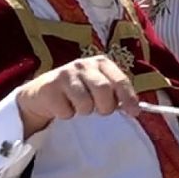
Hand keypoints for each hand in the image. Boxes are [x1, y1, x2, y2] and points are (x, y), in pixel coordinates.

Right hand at [15, 56, 138, 137]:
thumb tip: (135, 109)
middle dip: (105, 106)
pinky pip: (66, 111)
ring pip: (85, 103)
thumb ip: (116, 94)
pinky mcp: (49, 87)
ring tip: (78, 105)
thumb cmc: (79, 90)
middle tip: (99, 110)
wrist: (43, 92)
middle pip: (104, 90)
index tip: (134, 112)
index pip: (120, 80)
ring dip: (84, 111)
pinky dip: (67, 114)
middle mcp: (83, 64)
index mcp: (101, 63)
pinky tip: (63, 105)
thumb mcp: (99, 87)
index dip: (128, 97)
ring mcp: (65, 74)